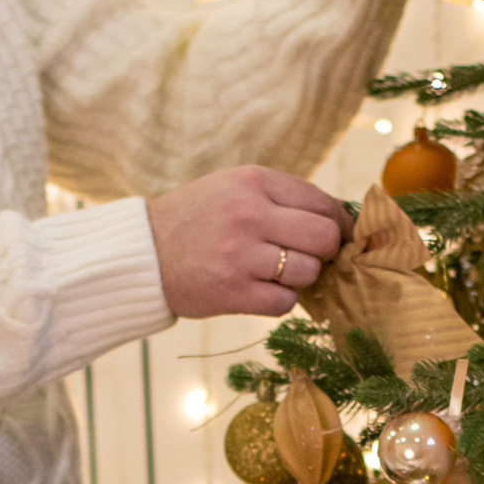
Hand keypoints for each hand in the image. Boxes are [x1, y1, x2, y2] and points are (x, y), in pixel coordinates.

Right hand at [148, 167, 348, 320]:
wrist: (143, 252)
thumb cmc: (196, 219)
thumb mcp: (234, 189)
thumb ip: (281, 198)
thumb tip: (339, 221)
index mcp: (254, 182)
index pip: (323, 203)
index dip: (340, 225)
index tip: (339, 237)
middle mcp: (250, 214)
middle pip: (325, 238)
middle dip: (327, 253)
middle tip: (311, 258)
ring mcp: (241, 254)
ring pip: (308, 272)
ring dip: (300, 278)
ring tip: (275, 273)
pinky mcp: (233, 291)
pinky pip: (284, 302)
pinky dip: (279, 300)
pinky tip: (258, 290)